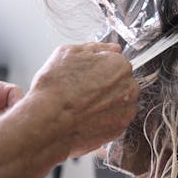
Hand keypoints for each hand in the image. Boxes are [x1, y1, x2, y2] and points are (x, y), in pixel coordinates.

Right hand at [25, 42, 138, 156]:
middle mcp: (129, 88)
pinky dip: (104, 119)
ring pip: (118, 102)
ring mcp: (126, 110)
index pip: (115, 63)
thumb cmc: (56, 88)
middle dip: (105, 86)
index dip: (98, 69)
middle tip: (83, 91)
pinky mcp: (119, 129)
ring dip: (106, 103)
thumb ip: (96, 48)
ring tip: (83, 106)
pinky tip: (87, 117)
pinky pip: (115, 120)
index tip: (87, 75)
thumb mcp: (69, 52)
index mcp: (120, 66)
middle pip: (120, 83)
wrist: (49, 121)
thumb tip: (111, 49)